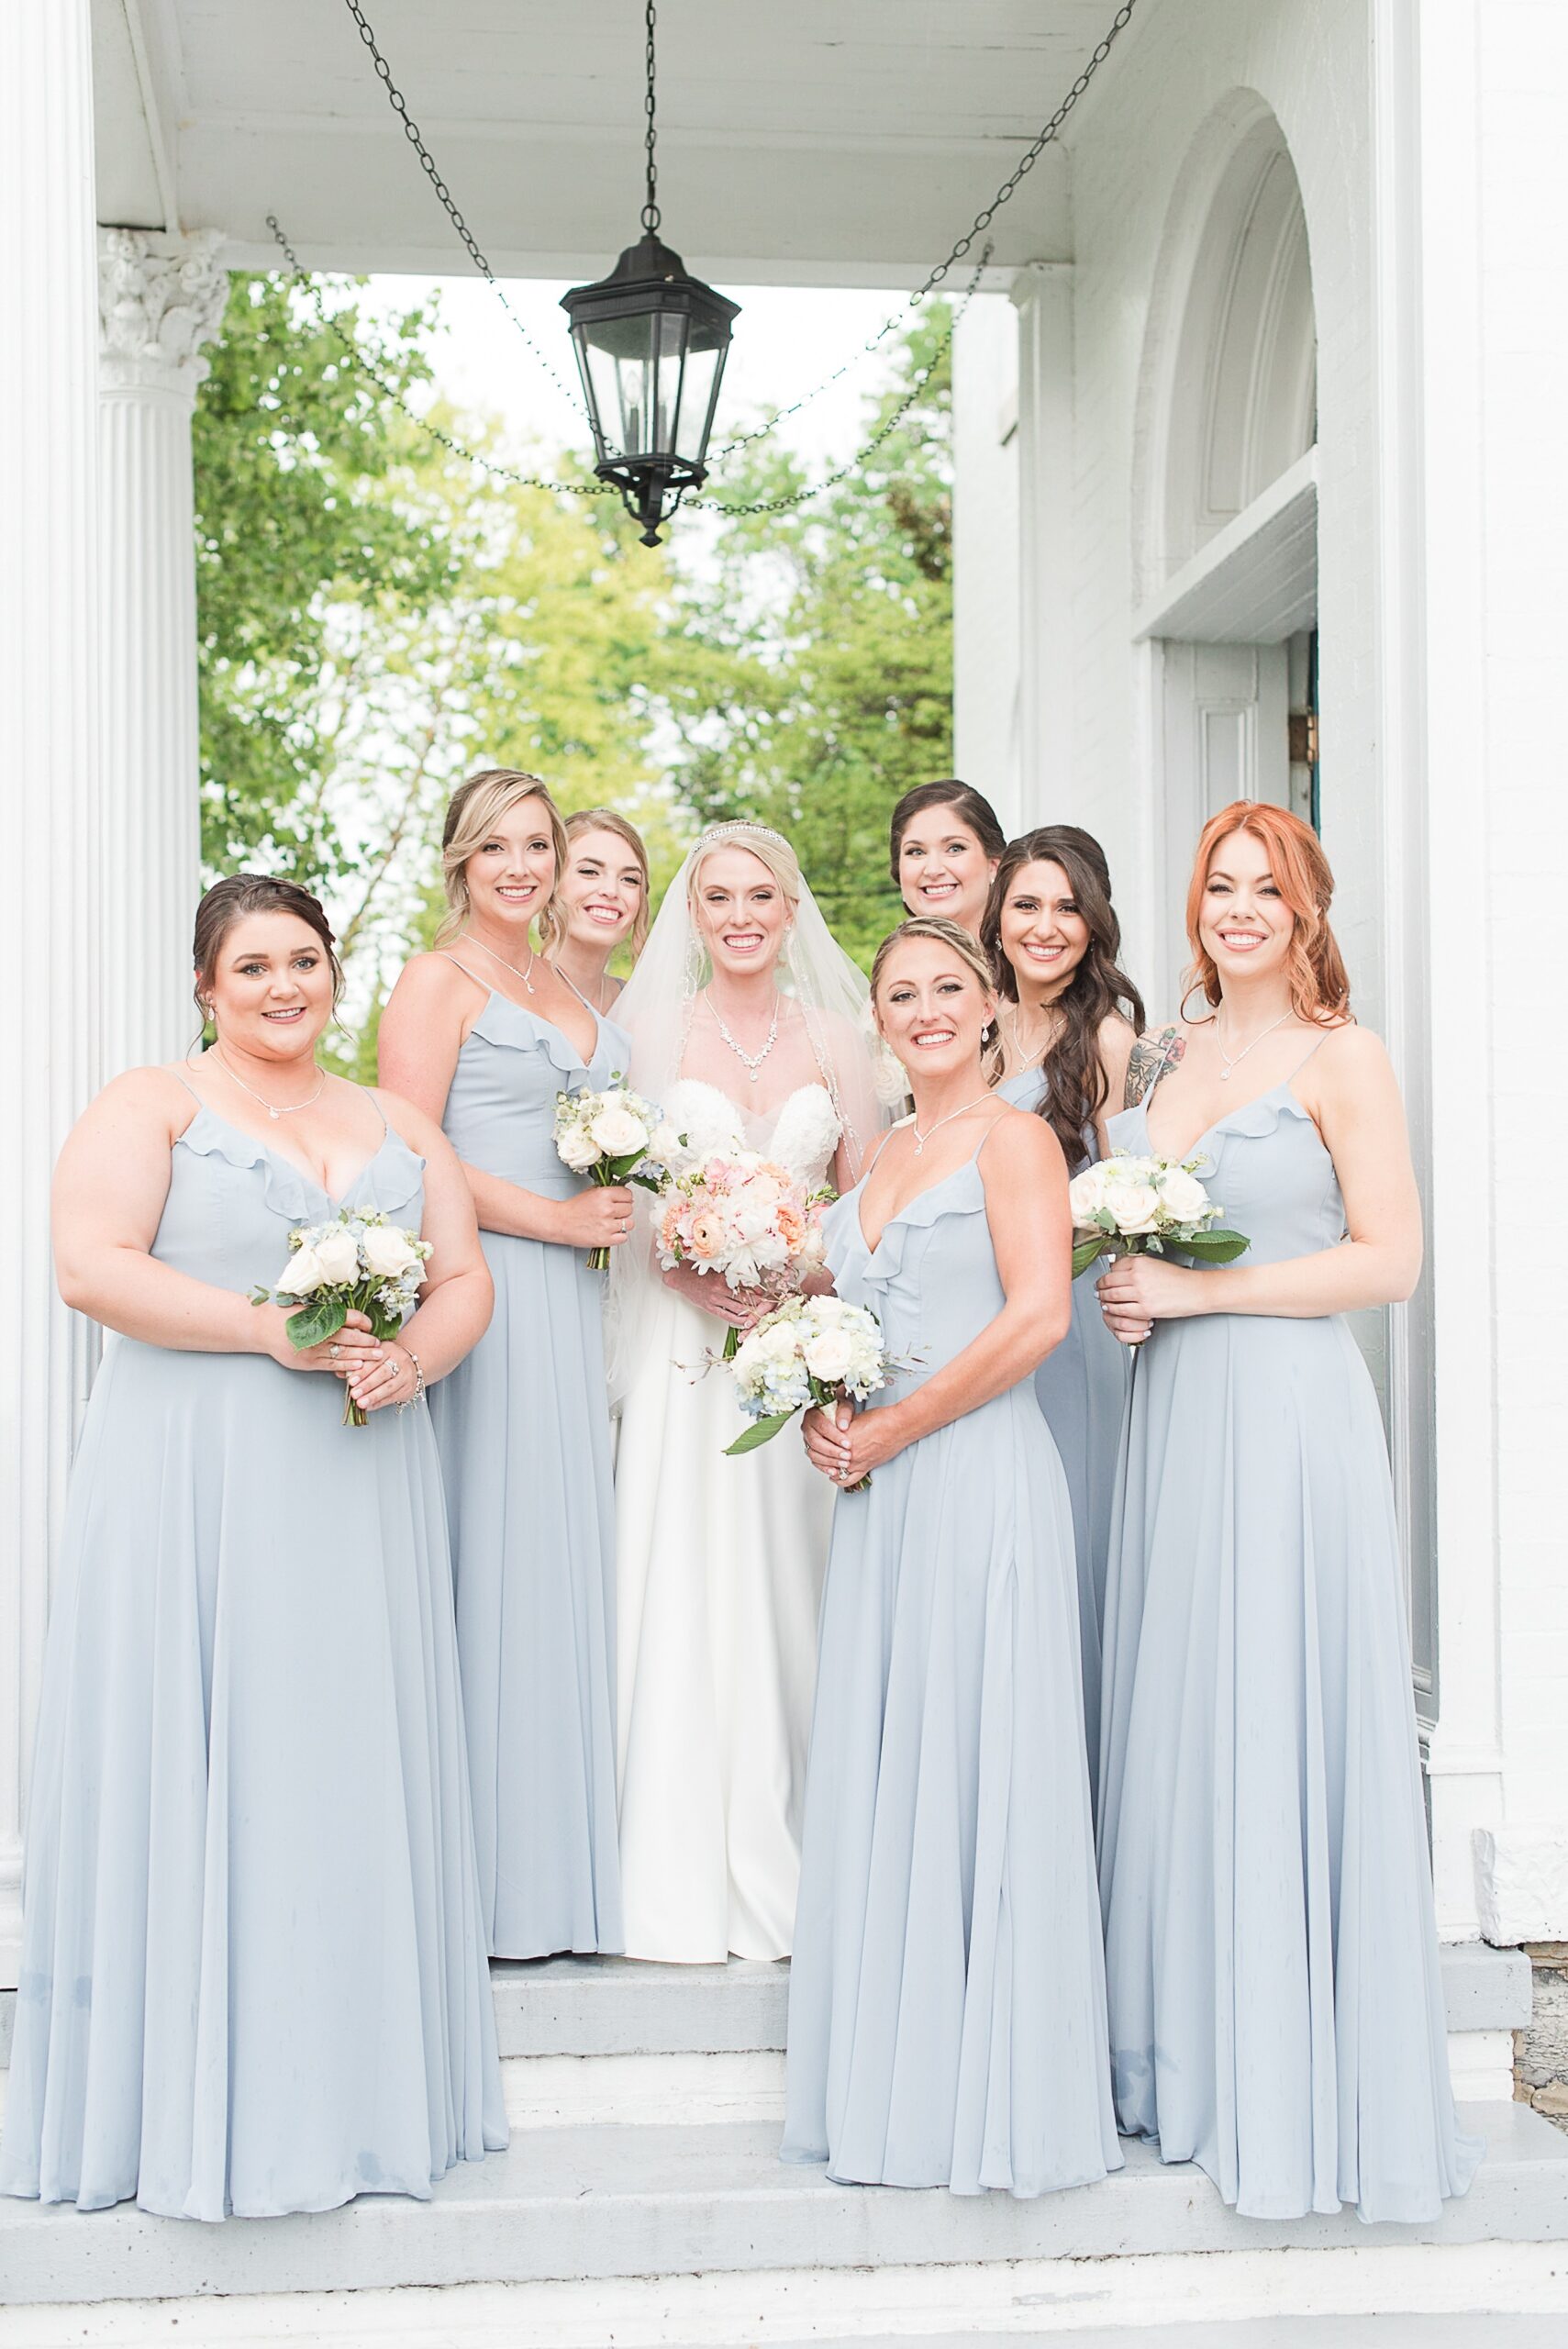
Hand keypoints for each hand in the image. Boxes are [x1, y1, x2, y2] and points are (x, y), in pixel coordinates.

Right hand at [258, 1304, 381, 1375]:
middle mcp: (318, 1332)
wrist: (264, 1329)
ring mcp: (313, 1349)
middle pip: (350, 1337)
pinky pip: (332, 1365)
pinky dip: (346, 1366)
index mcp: (320, 1315)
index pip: (349, 1318)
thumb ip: (329, 1314)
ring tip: (376, 1356)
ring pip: (344, 1353)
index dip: (363, 1322)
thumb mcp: (309, 1309)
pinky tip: (358, 1366)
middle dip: (367, 1341)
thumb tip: (355, 1320)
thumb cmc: (288, 1317)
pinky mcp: (308, 1362)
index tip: (371, 1326)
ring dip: (362, 1355)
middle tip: (379, 1344)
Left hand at [347, 1338, 419, 1415]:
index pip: (374, 1361)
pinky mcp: (408, 1388)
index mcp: (388, 1349)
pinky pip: (393, 1397)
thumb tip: (339, 1372)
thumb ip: (356, 1364)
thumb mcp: (373, 1356)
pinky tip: (369, 1406)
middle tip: (354, 1393)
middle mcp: (400, 1360)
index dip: (362, 1372)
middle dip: (367, 1385)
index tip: (350, 1381)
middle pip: (382, 1374)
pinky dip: (379, 1403)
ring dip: (373, 1396)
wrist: (411, 1365)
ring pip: (389, 1387)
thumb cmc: (387, 1360)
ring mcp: (406, 1375)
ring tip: (361, 1403)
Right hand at [552, 1185, 635, 1250]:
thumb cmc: (574, 1208)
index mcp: (604, 1194)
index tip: (621, 1202)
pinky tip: (611, 1232)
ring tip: (613, 1223)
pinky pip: (624, 1237)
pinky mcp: (605, 1239)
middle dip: (623, 1211)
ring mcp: (607, 1225)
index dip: (625, 1199)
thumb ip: (609, 1192)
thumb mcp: (591, 1192)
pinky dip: (619, 1236)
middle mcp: (607, 1209)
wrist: (560, 1222)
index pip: (628, 1195)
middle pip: (630, 1209)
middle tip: (614, 1214)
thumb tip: (625, 1196)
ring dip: (623, 1224)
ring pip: (630, 1223)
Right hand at [661, 1259, 766, 1328]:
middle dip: (757, 1304)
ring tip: (760, 1314)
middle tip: (768, 1307)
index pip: (745, 1287)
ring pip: (737, 1309)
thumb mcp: (718, 1270)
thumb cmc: (700, 1272)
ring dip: (750, 1312)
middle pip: (744, 1299)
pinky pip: (727, 1316)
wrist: (682, 1277)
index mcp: (723, 1278)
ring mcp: (715, 1300)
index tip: (766, 1295)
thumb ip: (733, 1276)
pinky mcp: (710, 1308)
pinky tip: (745, 1321)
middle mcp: (720, 1289)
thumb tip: (752, 1284)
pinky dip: (738, 1320)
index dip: (758, 1293)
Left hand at [802, 1397, 904, 1484]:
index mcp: (841, 1438)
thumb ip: (840, 1427)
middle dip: (820, 1456)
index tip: (817, 1440)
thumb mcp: (853, 1418)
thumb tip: (832, 1430)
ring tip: (826, 1464)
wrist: (897, 1426)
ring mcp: (856, 1462)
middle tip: (818, 1452)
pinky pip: (848, 1480)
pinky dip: (839, 1480)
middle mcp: (847, 1453)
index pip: (821, 1444)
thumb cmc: (880, 1419)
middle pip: (825, 1459)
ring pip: (834, 1471)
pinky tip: (836, 1476)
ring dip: (828, 1469)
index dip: (818, 1443)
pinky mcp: (865, 1468)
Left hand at [1095, 1252, 1201, 1344]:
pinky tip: (1113, 1310)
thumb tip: (1116, 1270)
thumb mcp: (1154, 1264)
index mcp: (1139, 1262)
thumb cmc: (1179, 1278)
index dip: (1106, 1275)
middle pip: (1108, 1282)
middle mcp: (1137, 1275)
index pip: (1113, 1268)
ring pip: (1112, 1296)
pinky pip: (1122, 1310)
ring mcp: (1140, 1292)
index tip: (1103, 1280)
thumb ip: (1136, 1266)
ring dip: (1105, 1300)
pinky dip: (1114, 1311)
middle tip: (1098, 1291)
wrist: (1196, 1290)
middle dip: (1101, 1288)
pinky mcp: (1145, 1308)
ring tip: (1103, 1301)